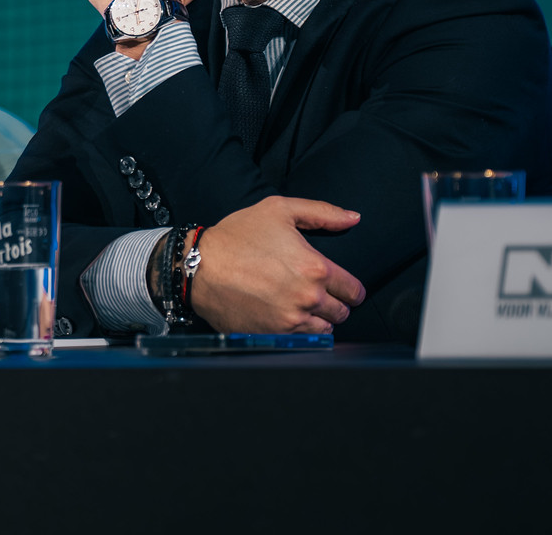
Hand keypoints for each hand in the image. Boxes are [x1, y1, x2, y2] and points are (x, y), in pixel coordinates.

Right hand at [188, 196, 364, 333]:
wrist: (198, 267)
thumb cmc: (236, 237)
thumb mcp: (279, 210)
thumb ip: (322, 213)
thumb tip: (352, 218)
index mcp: (315, 268)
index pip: (353, 290)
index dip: (350, 287)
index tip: (341, 286)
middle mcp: (308, 298)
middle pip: (342, 312)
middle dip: (335, 303)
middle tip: (319, 294)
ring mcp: (291, 320)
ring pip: (325, 329)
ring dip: (320, 319)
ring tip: (303, 306)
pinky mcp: (274, 335)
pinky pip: (303, 341)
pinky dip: (301, 331)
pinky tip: (288, 316)